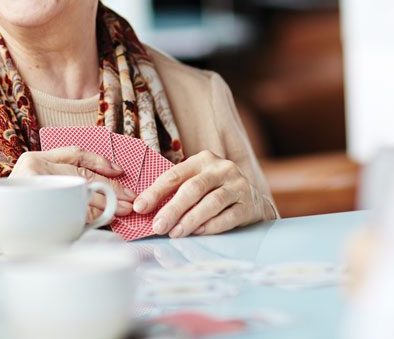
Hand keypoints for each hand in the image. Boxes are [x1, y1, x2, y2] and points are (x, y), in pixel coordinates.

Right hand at [10, 147, 135, 219]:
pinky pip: (69, 212)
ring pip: (79, 193)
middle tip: (129, 198)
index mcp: (34, 159)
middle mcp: (32, 168)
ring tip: (122, 210)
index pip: (74, 153)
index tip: (119, 170)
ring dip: (105, 203)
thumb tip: (102, 191)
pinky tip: (101, 220)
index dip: (99, 160)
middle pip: (82, 175)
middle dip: (110, 187)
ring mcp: (31, 187)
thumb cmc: (13, 211)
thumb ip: (61, 183)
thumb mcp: (36, 186)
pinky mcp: (31, 208)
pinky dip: (88, 217)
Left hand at [133, 150, 264, 237]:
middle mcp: (222, 169)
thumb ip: (176, 191)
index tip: (140, 207)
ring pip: (211, 203)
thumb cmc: (215, 191)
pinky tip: (197, 233)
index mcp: (203, 160)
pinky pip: (228, 217)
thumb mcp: (197, 182)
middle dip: (172, 209)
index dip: (155, 191)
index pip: (175, 175)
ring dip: (190, 220)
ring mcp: (238, 186)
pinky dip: (211, 226)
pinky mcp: (249, 205)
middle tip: (157, 226)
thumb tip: (144, 209)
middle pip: (193, 189)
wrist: (254, 201)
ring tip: (174, 233)